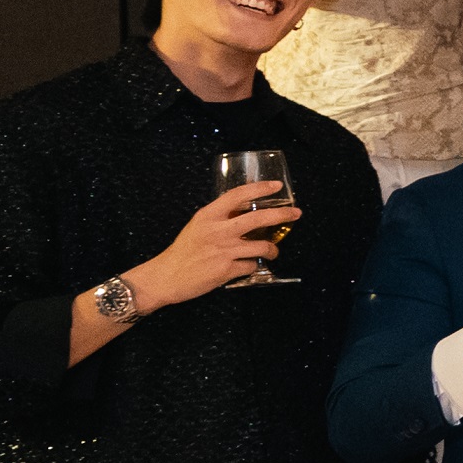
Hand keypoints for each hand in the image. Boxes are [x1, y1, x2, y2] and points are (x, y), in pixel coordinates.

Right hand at [139, 179, 294, 304]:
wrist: (166, 277)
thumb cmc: (183, 252)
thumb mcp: (198, 226)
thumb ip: (220, 218)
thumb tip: (246, 211)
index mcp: (208, 216)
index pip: (237, 195)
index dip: (259, 188)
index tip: (276, 186)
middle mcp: (217, 230)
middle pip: (258, 218)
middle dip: (282, 214)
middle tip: (296, 213)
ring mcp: (223, 250)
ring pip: (262, 246)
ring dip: (272, 249)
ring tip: (272, 251)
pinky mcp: (226, 269)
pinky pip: (252, 265)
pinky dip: (253, 266)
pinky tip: (248, 266)